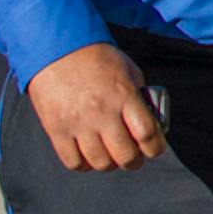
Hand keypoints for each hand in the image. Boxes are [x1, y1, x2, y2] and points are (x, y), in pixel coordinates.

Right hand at [26, 43, 165, 171]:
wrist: (57, 49)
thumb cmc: (96, 57)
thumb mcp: (127, 69)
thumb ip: (139, 95)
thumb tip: (150, 119)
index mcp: (123, 95)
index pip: (147, 134)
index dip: (156, 148)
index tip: (155, 149)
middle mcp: (101, 113)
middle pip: (125, 155)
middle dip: (134, 161)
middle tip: (134, 158)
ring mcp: (78, 124)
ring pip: (100, 163)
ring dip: (110, 165)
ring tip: (111, 157)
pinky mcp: (56, 130)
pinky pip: (73, 162)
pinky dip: (84, 165)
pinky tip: (89, 156)